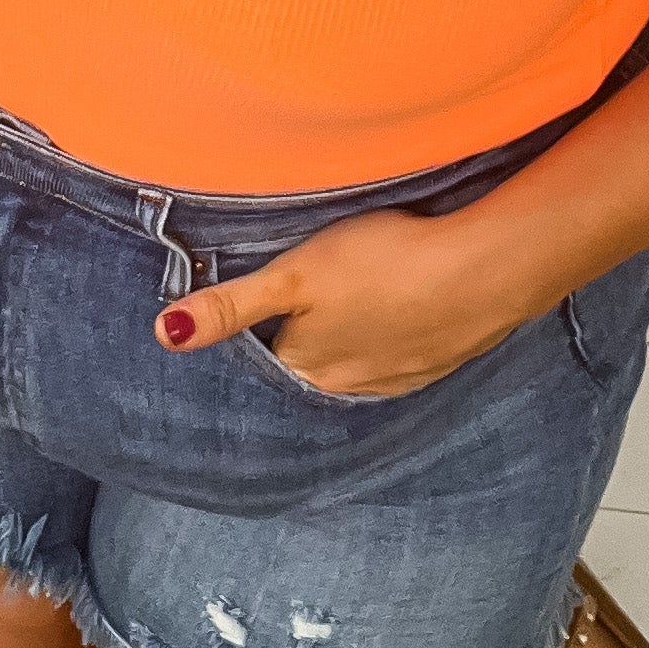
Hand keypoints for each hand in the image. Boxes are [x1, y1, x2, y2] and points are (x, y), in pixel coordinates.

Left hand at [152, 203, 534, 399]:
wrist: (484, 272)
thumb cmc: (383, 262)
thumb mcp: (295, 275)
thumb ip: (232, 305)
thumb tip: (165, 335)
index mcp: (306, 365)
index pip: (266, 352)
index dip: (264, 323)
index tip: (269, 297)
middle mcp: (347, 385)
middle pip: (310, 361)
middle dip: (307, 334)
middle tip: (316, 291)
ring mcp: (396, 379)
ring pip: (357, 361)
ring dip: (353, 337)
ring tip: (357, 298)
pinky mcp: (436, 364)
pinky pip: (400, 357)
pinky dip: (393, 339)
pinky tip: (401, 311)